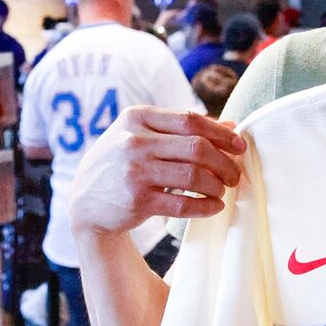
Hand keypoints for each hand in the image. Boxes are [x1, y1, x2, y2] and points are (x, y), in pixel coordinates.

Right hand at [66, 107, 244, 238]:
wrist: (84, 202)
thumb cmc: (122, 164)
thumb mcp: (142, 136)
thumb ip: (182, 130)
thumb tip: (231, 126)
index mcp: (136, 118)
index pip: (191, 120)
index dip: (221, 134)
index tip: (240, 146)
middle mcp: (134, 141)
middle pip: (197, 148)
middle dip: (224, 162)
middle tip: (234, 175)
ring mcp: (135, 171)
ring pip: (194, 176)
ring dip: (217, 186)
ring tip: (222, 190)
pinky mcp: (138, 201)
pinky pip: (184, 204)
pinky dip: (206, 206)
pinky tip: (214, 207)